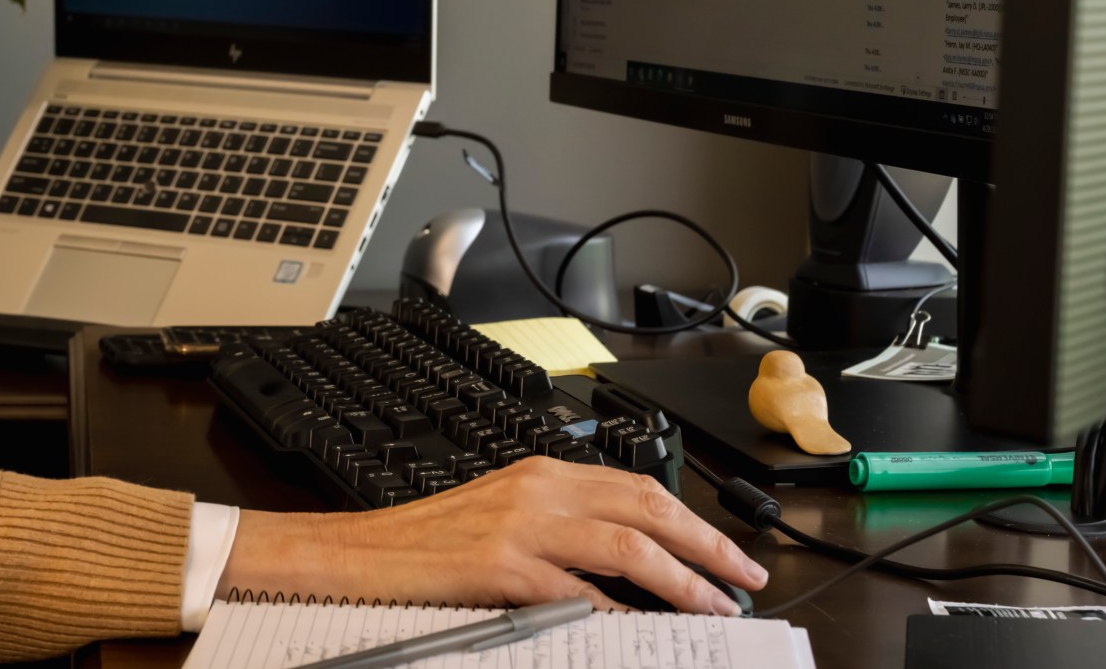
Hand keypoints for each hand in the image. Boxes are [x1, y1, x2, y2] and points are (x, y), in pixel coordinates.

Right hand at [218, 457, 765, 616]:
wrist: (358, 554)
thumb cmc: (425, 543)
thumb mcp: (501, 518)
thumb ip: (561, 528)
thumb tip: (628, 565)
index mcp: (541, 473)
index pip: (636, 486)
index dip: (693, 519)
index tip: (727, 550)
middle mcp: (538, 489)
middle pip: (646, 506)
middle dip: (707, 544)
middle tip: (746, 576)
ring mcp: (522, 525)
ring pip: (627, 544)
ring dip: (682, 580)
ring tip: (714, 608)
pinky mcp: (503, 565)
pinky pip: (582, 594)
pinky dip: (624, 615)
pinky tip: (647, 633)